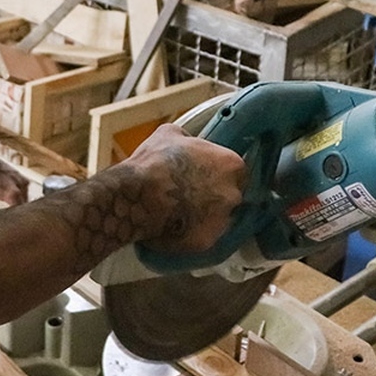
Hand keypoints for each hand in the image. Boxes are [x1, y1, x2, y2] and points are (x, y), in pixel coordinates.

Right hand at [128, 123, 245, 254]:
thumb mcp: (171, 134)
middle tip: (188, 195)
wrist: (139, 193)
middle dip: (212, 198)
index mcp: (232, 164)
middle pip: (229, 198)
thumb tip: (188, 144)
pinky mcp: (207, 242)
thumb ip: (189, 140)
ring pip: (217, 221)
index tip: (203, 177)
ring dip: (202, 218)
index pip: (236, 172)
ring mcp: (222, 220)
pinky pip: (201, 238)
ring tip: (178, 213)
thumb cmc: (156, 160)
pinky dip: (189, 235)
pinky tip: (172, 227)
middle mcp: (234, 194)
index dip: (218, 175)